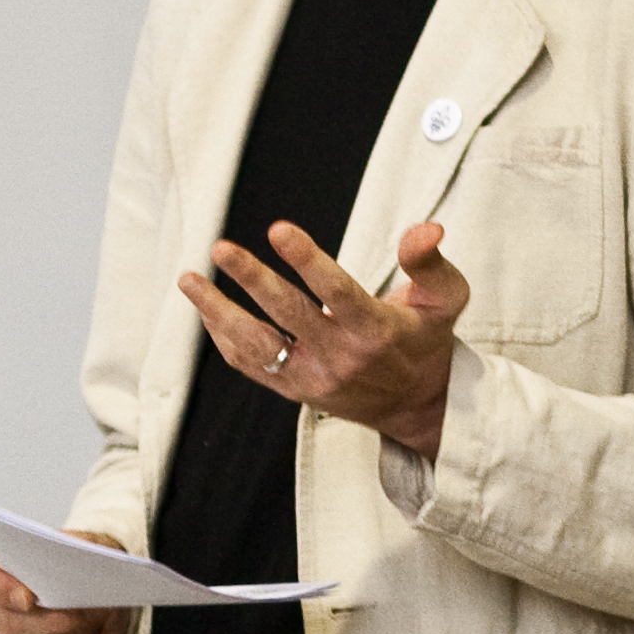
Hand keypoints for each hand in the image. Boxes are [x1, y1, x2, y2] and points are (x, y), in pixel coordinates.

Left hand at [179, 218, 468, 459]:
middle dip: (252, 279)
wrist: (417, 406)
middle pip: (288, 315)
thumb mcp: (445, 299)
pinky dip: (225, 337)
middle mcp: (341, 357)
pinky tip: (206, 308)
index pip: (337, 292)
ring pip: (257, 346)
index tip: (279, 231)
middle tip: (221, 249)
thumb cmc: (427, 341)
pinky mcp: (295, 390)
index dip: (307, 261)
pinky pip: (251, 366)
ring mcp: (313, 378)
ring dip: (219, 312)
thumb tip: (426, 227)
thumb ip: (430, 261)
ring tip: (188, 279)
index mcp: (376, 330)